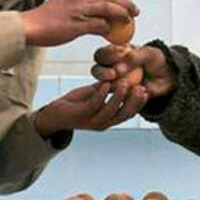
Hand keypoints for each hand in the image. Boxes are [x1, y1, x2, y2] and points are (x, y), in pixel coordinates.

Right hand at [20, 0, 138, 46]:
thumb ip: (80, 7)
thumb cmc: (45, 20)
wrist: (28, 26)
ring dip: (122, 14)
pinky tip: (111, 34)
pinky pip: (99, 25)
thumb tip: (94, 14)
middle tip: (136, 12)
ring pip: (108, 9)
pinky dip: (108, 29)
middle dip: (126, 4)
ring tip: (130, 21)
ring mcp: (78, 11)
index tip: (127, 2)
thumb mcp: (64, 6)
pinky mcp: (76, 25)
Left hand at [34, 80, 148, 135]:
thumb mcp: (94, 94)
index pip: (128, 114)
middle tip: (141, 87)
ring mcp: (91, 121)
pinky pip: (94, 105)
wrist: (53, 114)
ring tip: (125, 82)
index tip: (146, 90)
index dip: (139, 104)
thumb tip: (121, 76)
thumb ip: (107, 88)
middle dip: (133, 102)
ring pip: (110, 111)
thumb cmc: (75, 104)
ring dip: (119, 97)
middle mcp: (103, 123)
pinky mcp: (80, 116)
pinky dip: (101, 94)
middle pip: (123, 115)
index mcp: (108, 119)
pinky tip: (106, 84)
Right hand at [91, 44, 175, 98]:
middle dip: (103, 73)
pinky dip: (128, 95)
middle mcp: (110, 68)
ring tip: (130, 84)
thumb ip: (133, 58)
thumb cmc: (156, 60)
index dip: (107, 55)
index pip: (102, 54)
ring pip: (104, 87)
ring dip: (114, 86)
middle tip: (114, 74)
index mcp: (114, 54)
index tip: (119, 54)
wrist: (167, 76)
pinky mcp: (122, 96)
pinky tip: (142, 90)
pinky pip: (118, 99)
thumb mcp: (148, 53)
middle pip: (96, 71)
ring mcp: (115, 83)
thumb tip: (117, 68)